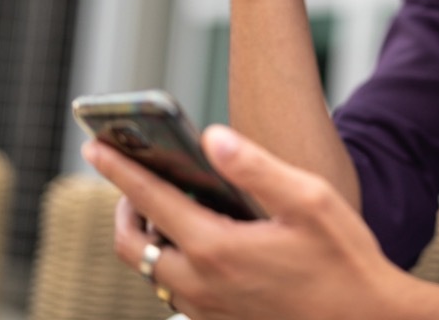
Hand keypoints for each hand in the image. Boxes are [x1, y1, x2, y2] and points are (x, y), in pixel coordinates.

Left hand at [84, 125, 409, 319]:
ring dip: (146, 238)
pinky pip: (176, 291)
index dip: (119, 169)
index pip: (150, 200)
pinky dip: (170, 262)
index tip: (94, 145)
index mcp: (217, 248)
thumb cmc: (344, 258)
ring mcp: (208, 309)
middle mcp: (202, 284)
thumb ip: (255, 167)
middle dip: (123, 208)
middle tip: (131, 180)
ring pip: (151, 272)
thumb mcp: (309, 199)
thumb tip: (211, 137)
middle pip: (131, 245)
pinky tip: (200, 243)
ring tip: (166, 207)